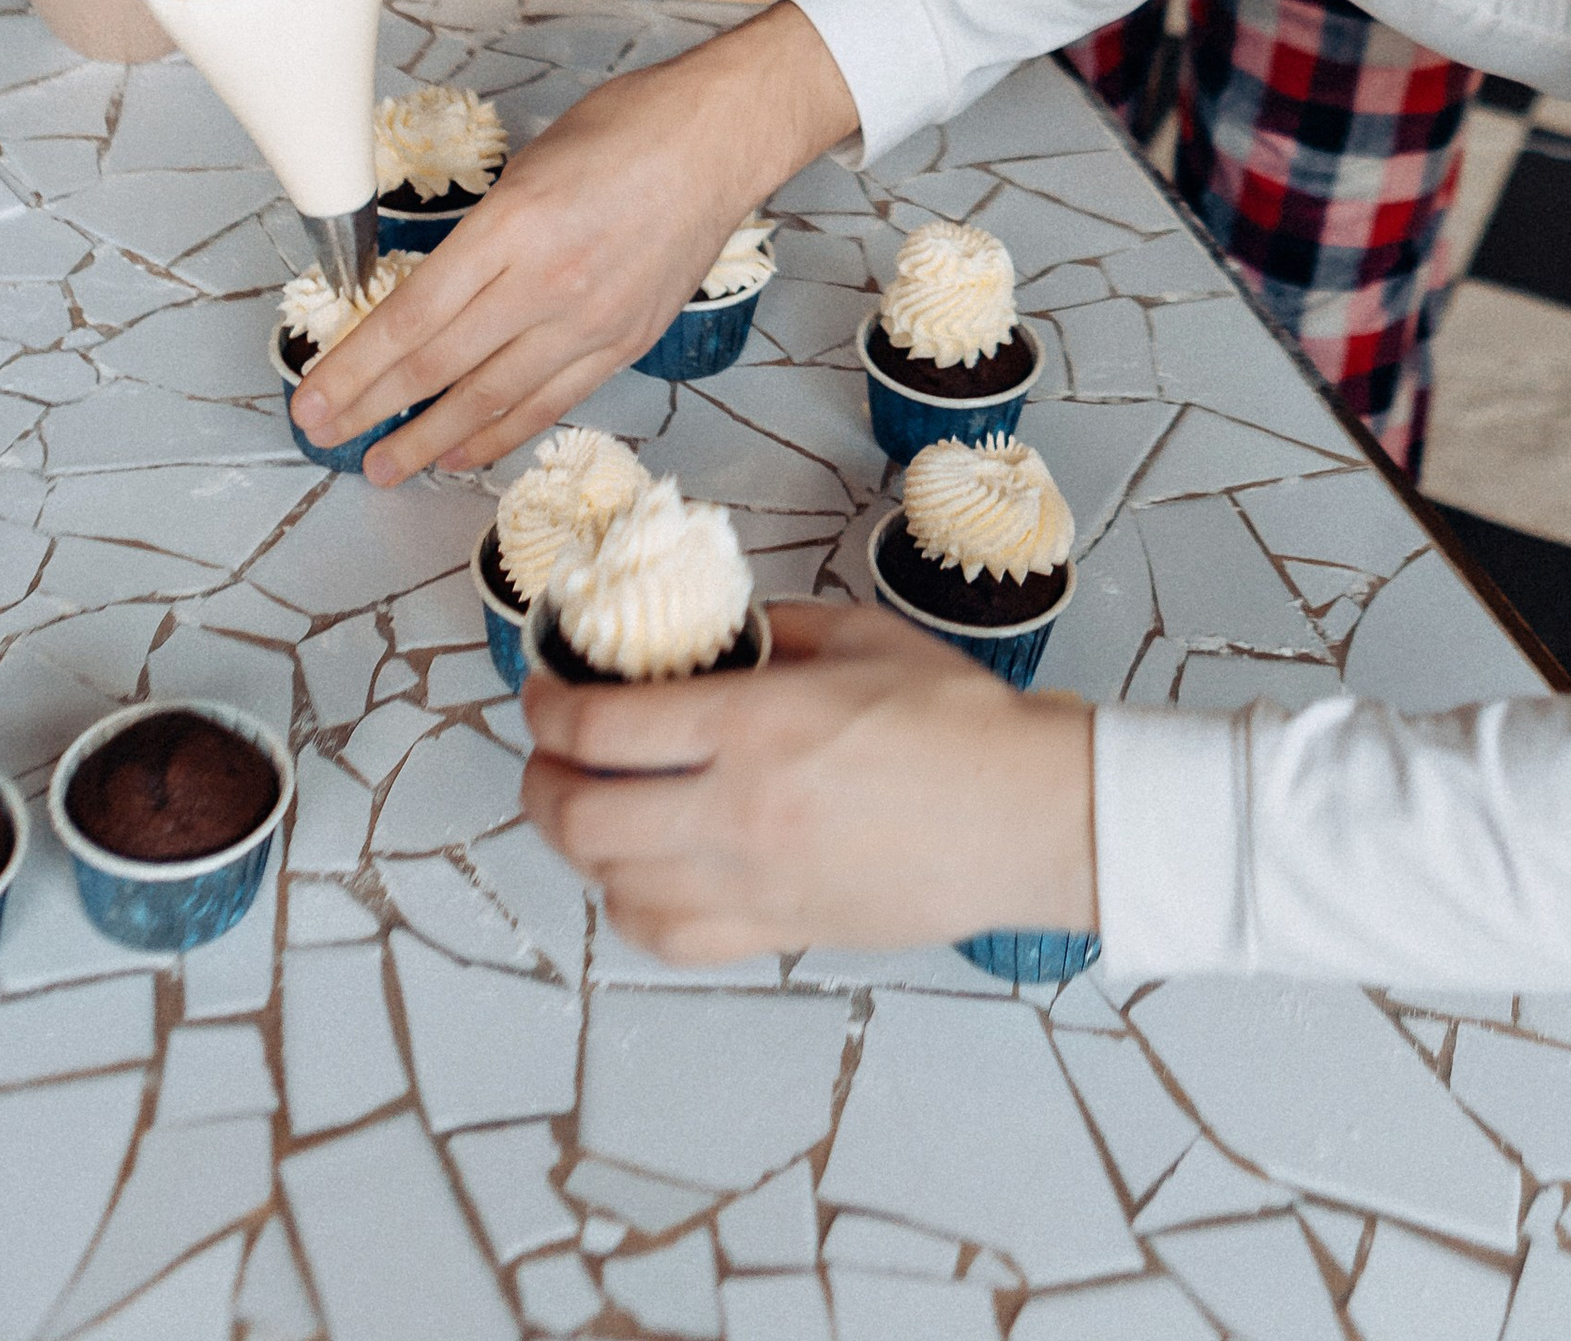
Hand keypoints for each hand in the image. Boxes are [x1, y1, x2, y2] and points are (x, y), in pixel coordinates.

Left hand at [290, 0, 857, 480]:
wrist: (720, 140)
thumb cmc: (628, 128)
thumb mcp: (530, 162)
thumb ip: (482, 231)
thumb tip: (430, 286)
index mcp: (514, 225)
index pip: (414, 315)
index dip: (357, 365)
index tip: (316, 392)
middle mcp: (548, 283)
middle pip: (440, 364)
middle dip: (373, 407)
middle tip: (324, 433)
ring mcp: (590, 321)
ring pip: (492, 398)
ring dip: (429, 438)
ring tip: (385, 465)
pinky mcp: (624, 343)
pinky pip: (550, 402)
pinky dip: (501, 433)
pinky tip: (462, 451)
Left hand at [522, 600, 1096, 963]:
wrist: (1030, 816)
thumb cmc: (958, 723)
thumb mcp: (859, 635)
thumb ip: (774, 630)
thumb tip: (713, 631)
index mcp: (757, 726)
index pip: (602, 730)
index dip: (547, 707)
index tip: (543, 692)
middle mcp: (739, 812)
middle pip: (581, 817)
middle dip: (539, 781)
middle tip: (547, 753)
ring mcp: (755, 886)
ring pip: (611, 886)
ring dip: (577, 846)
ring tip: (586, 809)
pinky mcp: (778, 934)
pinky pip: (665, 940)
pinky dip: (629, 907)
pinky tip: (639, 874)